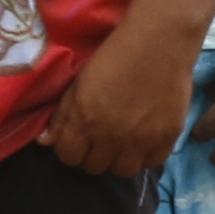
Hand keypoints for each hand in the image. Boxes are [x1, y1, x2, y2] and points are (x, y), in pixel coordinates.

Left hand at [48, 21, 198, 179]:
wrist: (160, 42)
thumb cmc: (115, 56)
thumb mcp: (80, 82)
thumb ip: (62, 115)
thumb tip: (46, 142)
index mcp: (85, 120)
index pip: (68, 156)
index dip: (71, 148)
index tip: (79, 138)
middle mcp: (111, 136)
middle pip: (94, 167)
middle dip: (93, 154)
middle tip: (102, 138)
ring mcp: (141, 139)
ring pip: (123, 171)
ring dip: (119, 159)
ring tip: (124, 142)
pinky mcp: (168, 137)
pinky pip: (153, 163)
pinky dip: (147, 155)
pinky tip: (145, 139)